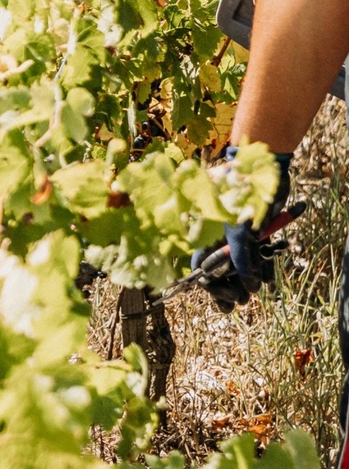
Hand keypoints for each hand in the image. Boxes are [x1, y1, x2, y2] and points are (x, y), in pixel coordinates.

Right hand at [193, 150, 290, 308]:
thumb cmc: (239, 193)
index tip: (227, 301)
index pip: (202, 267)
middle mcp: (216, 235)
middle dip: (230, 287)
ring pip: (240, 262)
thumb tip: (250, 285)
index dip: (213, 287)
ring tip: (256, 289)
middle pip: (220, 269)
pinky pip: (255, 253)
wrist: (260, 167)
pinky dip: (261, 264)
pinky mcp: (252, 230)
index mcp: (202, 234)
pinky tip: (266, 276)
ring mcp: (234, 233)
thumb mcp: (238, 229)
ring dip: (249, 277)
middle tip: (241, 301)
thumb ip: (242, 258)